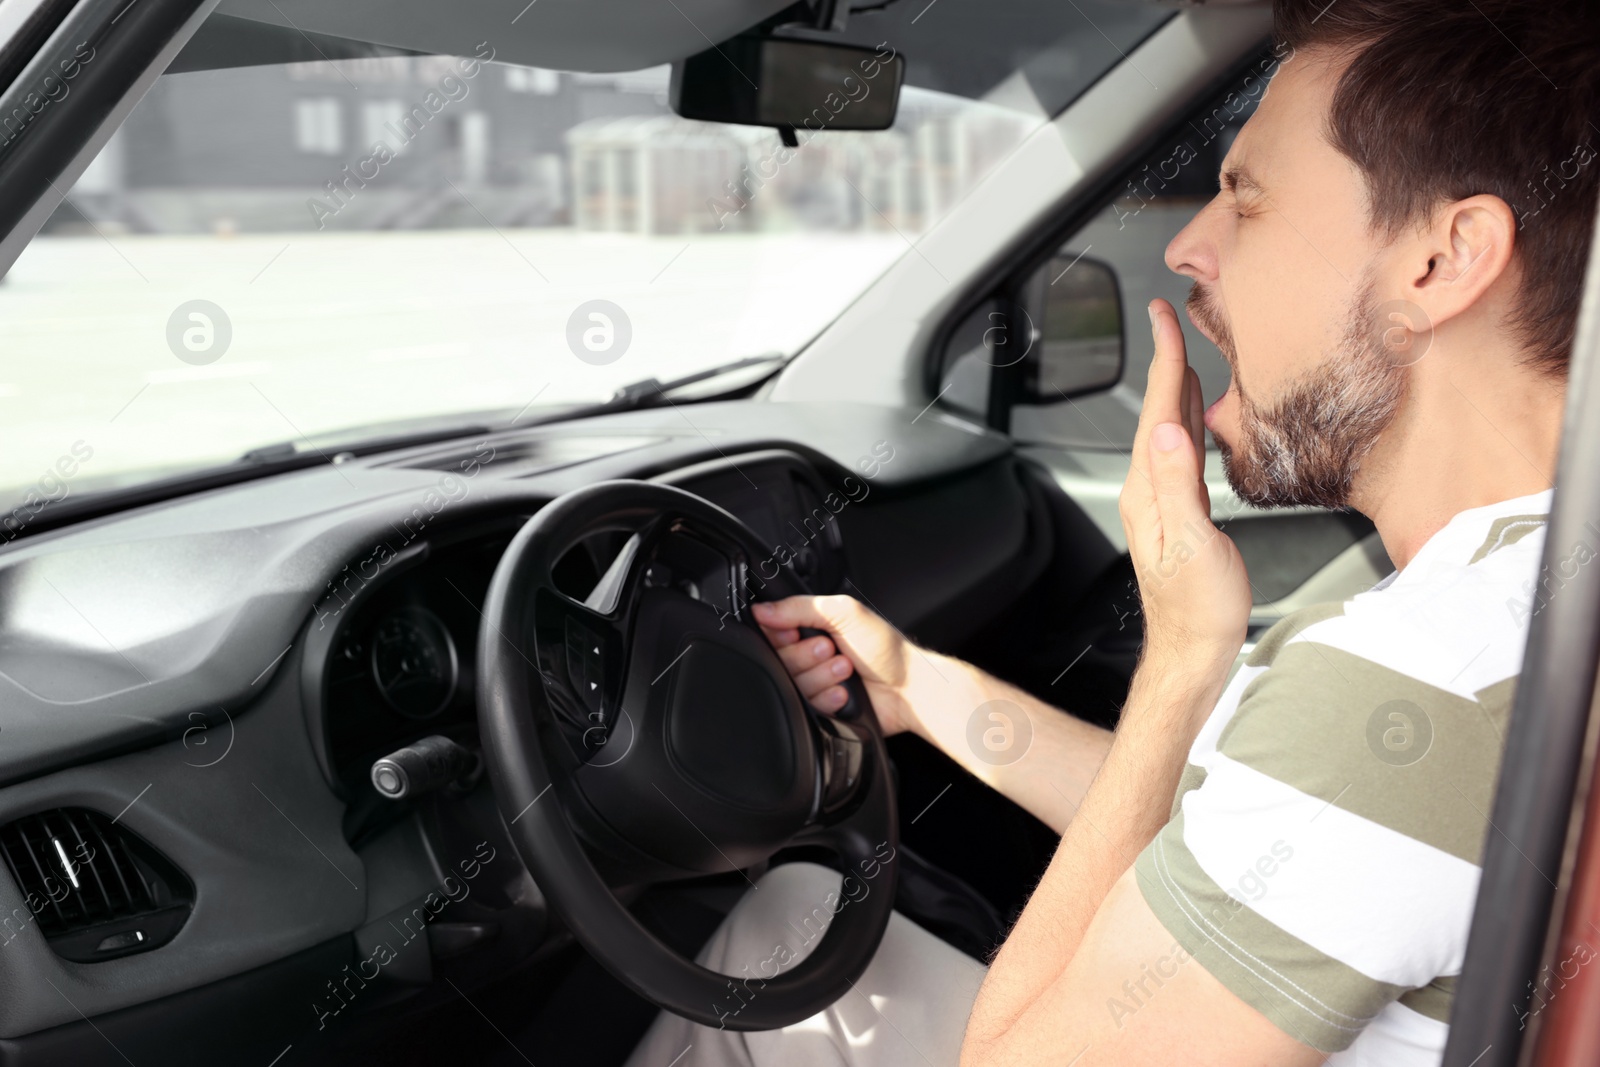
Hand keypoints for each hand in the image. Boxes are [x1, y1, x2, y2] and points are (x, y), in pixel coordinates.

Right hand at [750, 595, 917, 735]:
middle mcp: (809, 653)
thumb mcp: (843, 613)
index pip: (773, 629)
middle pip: (779, 658)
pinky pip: (806, 704)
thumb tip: (761, 609)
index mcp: (812, 627)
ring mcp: (814, 681)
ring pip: (792, 682)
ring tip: (846, 669)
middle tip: (832, 649)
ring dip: (822, 675)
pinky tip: (845, 692)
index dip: (782, 634)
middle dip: (807, 655)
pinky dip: (828, 697)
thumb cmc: (884, 648)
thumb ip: (800, 607)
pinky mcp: (819, 706)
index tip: (798, 633)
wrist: (907, 688)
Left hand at [1118, 300, 1250, 673]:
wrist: (1196, 650)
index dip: (1165, 362)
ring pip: (1169, 428)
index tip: (1164, 320)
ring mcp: (1163, 501)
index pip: (1158, 412)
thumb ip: (1179, 486)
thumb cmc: (1199, 609)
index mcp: (1150, 492)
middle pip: (1159, 411)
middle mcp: (1150, 491)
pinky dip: (1188, 421)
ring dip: (1176, 387)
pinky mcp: (1180, 513)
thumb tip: (1167, 431)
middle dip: (1166, 361)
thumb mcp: (1193, 545)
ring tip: (1182, 353)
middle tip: (1168, 318)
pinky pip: (1182, 451)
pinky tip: (1194, 416)